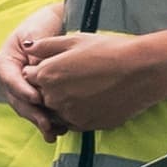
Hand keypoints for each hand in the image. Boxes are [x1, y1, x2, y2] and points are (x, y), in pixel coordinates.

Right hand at [0, 13, 64, 138]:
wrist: (53, 27)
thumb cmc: (42, 26)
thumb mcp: (37, 34)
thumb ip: (35, 54)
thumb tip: (37, 71)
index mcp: (4, 62)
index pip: (9, 79)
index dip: (21, 90)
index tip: (36, 98)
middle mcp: (8, 80)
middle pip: (16, 99)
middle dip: (32, 113)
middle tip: (47, 124)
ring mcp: (19, 91)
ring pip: (26, 110)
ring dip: (39, 121)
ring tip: (55, 131)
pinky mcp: (32, 99)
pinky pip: (36, 113)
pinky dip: (46, 123)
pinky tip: (58, 131)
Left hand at [18, 31, 165, 133]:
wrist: (138, 72)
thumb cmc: (106, 50)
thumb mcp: (72, 40)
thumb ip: (45, 45)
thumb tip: (27, 47)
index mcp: (47, 74)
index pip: (28, 76)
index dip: (38, 69)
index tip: (52, 64)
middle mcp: (54, 98)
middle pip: (40, 95)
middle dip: (47, 87)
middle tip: (68, 76)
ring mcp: (70, 115)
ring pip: (54, 111)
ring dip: (59, 102)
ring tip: (79, 88)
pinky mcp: (86, 126)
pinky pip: (70, 122)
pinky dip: (73, 113)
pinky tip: (87, 100)